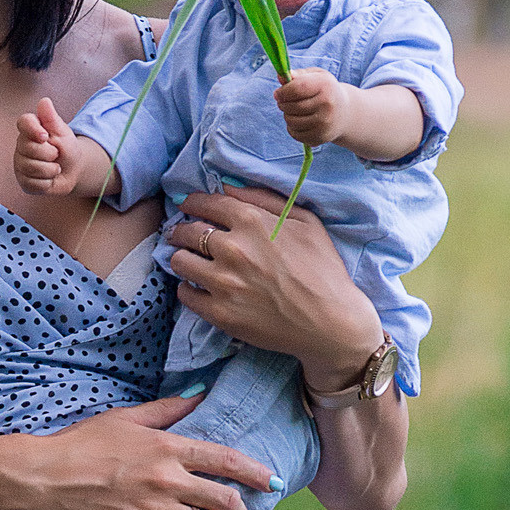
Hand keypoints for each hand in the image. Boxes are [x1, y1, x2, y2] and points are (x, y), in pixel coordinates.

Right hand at [0, 396, 273, 509]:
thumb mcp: (125, 418)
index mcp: (168, 447)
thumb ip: (166, 409)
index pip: (227, 460)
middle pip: (225, 498)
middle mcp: (168, 479)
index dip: (256, 473)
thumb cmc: (80, 443)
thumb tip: (198, 392)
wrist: (44, 477)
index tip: (272, 482)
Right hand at [13, 95, 90, 197]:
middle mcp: (21, 146)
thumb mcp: (62, 131)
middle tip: (56, 154)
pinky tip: (49, 178)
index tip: (46, 136)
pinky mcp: (23, 181)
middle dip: (49, 154)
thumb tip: (44, 101)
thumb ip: (51, 117)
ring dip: (50, 170)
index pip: (23, 123)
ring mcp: (20, 164)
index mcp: (30, 129)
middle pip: (29, 149)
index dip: (33, 130)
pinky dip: (47, 182)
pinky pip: (34, 183)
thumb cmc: (66, 148)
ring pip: (31, 168)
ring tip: (54, 166)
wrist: (72, 170)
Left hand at [163, 187, 382, 385]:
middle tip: (180, 235)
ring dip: (181, 257)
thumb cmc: (323, 268)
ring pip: (179, 261)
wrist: (330, 322)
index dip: (193, 202)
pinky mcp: (219, 313)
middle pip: (187, 231)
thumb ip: (265, 199)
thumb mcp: (305, 221)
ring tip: (188, 260)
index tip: (187, 205)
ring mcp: (223, 283)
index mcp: (252, 222)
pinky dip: (187, 287)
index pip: (207, 203)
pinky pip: (185, 294)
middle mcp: (232, 249)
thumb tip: (228, 188)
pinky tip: (197, 285)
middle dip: (181, 230)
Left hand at [276, 68, 346, 146]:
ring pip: (291, 122)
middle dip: (283, 104)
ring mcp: (324, 123)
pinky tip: (299, 122)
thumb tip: (280, 77)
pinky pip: (295, 134)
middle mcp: (326, 105)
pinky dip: (292, 128)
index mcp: (325, 86)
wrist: (344, 112)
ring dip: (287, 116)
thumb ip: (298, 75)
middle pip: (292, 107)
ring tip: (293, 111)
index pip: (297, 89)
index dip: (283, 92)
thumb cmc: (325, 90)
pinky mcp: (320, 137)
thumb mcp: (316, 76)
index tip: (277, 94)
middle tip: (285, 102)